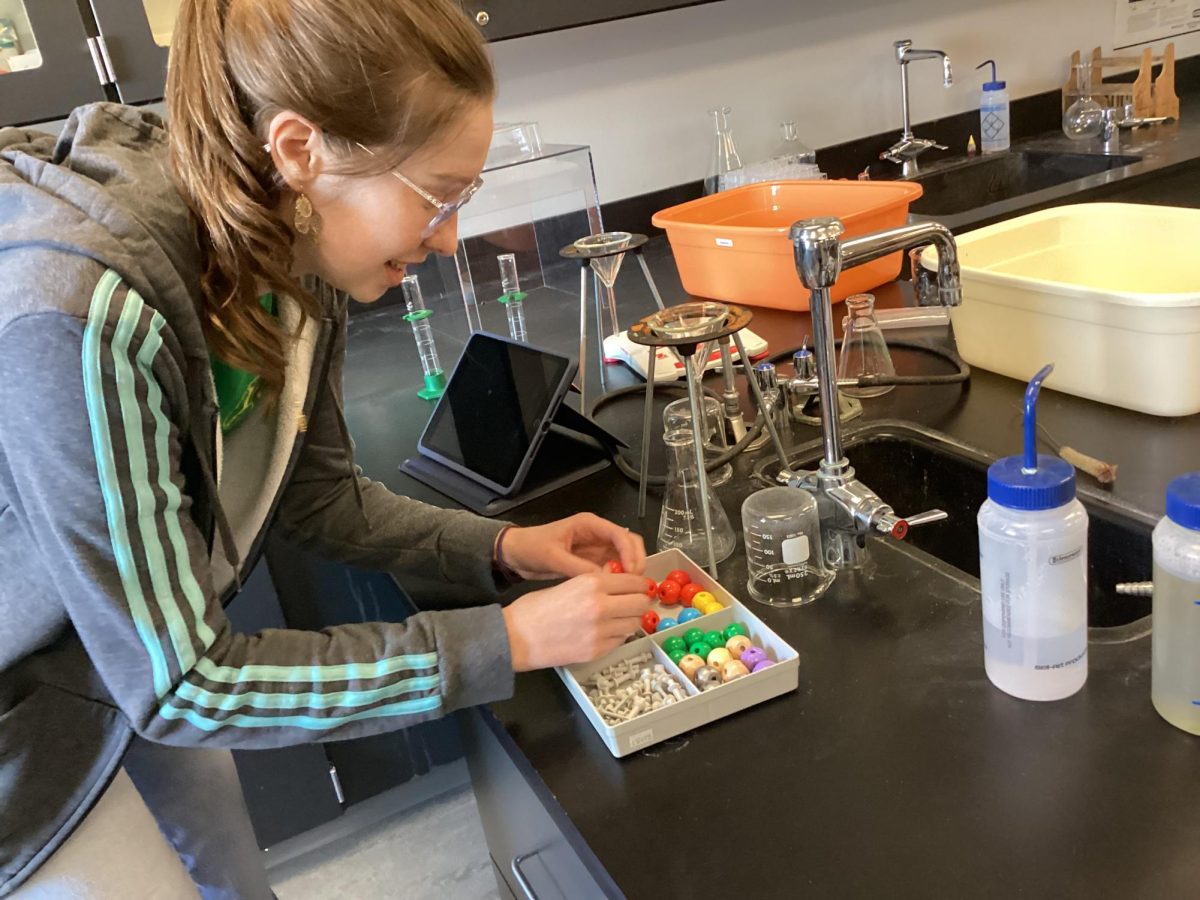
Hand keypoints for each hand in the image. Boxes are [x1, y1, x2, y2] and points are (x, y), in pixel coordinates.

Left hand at [498, 513, 645, 580]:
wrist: (516, 554)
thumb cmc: (531, 547)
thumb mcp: (553, 557)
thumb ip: (577, 567)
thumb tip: (602, 580)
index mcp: (589, 524)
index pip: (620, 534)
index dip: (630, 552)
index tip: (632, 572)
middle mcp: (597, 534)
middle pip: (628, 543)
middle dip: (636, 561)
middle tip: (636, 583)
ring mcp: (596, 548)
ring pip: (623, 557)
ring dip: (629, 571)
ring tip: (628, 589)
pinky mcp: (592, 561)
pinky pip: (612, 568)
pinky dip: (618, 578)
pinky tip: (616, 591)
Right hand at [501, 572, 655, 670]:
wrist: (516, 638)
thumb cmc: (535, 608)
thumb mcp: (568, 584)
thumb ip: (596, 583)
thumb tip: (619, 581)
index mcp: (592, 584)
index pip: (634, 582)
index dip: (640, 584)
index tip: (640, 587)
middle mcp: (601, 606)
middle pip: (641, 603)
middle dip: (640, 602)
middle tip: (634, 603)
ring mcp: (601, 632)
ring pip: (635, 624)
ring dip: (631, 619)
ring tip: (619, 618)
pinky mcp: (597, 651)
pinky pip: (621, 640)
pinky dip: (618, 635)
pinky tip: (605, 631)